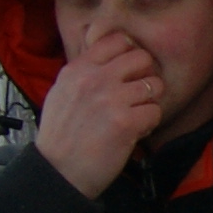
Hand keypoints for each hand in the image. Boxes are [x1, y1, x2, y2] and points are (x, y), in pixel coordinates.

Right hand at [34, 38, 166, 196]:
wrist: (57, 171)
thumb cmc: (60, 136)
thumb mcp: (62, 92)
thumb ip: (84, 73)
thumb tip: (111, 59)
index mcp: (78, 69)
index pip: (118, 41)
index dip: (130, 55)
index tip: (128, 72)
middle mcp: (95, 79)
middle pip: (143, 58)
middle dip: (145, 76)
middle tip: (137, 95)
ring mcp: (111, 99)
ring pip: (154, 85)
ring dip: (149, 102)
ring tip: (135, 116)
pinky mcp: (126, 122)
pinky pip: (155, 112)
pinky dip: (149, 124)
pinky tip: (135, 132)